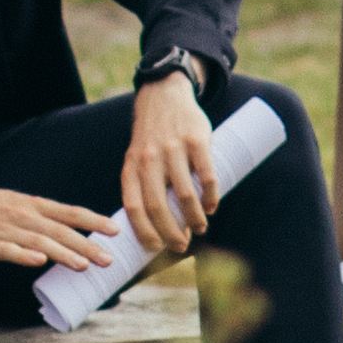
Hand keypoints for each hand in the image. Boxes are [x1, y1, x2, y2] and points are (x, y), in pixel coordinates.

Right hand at [0, 179, 128, 279]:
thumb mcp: (24, 206)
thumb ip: (48, 220)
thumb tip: (76, 236)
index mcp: (36, 206)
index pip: (71, 213)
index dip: (95, 221)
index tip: (117, 231)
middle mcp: (26, 216)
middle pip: (61, 231)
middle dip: (87, 245)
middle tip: (108, 260)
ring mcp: (7, 230)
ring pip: (40, 241)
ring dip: (62, 253)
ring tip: (83, 265)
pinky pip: (9, 250)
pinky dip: (24, 255)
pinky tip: (38, 262)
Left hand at [114, 75, 217, 259]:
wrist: (164, 94)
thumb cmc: (151, 136)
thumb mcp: (136, 158)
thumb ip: (142, 185)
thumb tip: (153, 226)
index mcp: (132, 167)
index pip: (134, 207)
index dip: (144, 232)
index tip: (155, 248)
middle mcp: (149, 159)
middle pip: (159, 206)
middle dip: (171, 233)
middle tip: (181, 246)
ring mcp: (173, 149)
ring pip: (185, 195)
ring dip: (194, 218)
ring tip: (199, 228)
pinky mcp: (196, 140)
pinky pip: (206, 175)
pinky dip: (210, 197)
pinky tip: (211, 206)